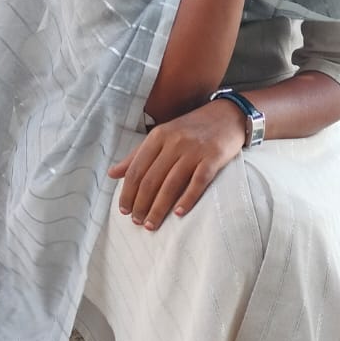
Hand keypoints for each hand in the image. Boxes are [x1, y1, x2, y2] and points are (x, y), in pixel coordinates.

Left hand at [109, 101, 248, 228]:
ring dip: (159, 208)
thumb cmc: (192, 129)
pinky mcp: (213, 157)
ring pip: (171, 184)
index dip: (127, 193)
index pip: (136, 169)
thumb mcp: (163, 136)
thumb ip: (138, 155)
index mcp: (158, 136)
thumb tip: (112, 174)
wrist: (228, 115)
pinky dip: (187, 199)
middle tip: (137, 222)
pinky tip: (178, 213)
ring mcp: (194, 150)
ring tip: (151, 225)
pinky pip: (198, 182)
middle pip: (151, 180)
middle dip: (141, 204)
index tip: (123, 210)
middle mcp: (175, 142)